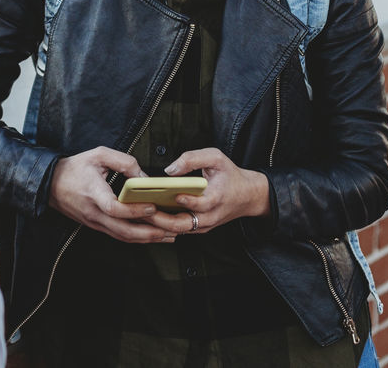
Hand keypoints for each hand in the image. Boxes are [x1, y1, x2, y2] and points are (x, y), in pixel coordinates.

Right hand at [48, 147, 176, 243]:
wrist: (50, 184)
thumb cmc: (75, 168)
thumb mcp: (98, 154)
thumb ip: (123, 161)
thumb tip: (143, 176)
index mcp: (93, 193)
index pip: (113, 208)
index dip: (134, 210)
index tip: (151, 206)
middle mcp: (94, 213)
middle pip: (124, 230)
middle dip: (150, 232)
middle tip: (172, 228)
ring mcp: (95, 223)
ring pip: (124, 237)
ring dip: (148, 238)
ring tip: (170, 234)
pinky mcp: (97, 226)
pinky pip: (120, 236)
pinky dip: (138, 238)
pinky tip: (153, 236)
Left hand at [147, 148, 270, 235]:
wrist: (248, 196)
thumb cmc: (230, 175)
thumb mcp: (216, 157)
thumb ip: (193, 158)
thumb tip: (170, 170)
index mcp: (217, 198)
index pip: (200, 204)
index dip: (185, 201)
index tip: (171, 194)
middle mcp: (210, 216)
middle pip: (182, 224)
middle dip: (159, 218)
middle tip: (141, 209)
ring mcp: (204, 225)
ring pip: (178, 230)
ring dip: (158, 223)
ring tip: (138, 212)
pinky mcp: (199, 228)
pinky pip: (179, 229)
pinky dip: (163, 224)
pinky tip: (148, 214)